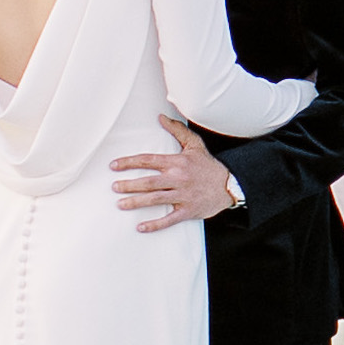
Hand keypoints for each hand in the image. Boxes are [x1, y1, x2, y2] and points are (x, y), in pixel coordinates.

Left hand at [110, 113, 239, 234]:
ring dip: (136, 202)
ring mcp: (183, 196)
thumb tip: (161, 118)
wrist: (229, 184)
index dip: (129, 162)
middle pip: (149, 182)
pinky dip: (154, 224)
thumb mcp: (195, 145)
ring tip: (120, 204)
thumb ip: (177, 130)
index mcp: (177, 162)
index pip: (148, 160)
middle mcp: (178, 178)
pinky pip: (169, 219)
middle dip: (129, 185)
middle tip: (114, 187)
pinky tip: (140, 227)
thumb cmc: (208, 165)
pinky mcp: (188, 210)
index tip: (114, 166)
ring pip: (155, 199)